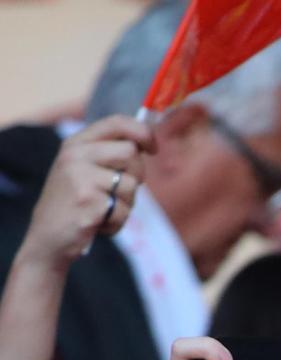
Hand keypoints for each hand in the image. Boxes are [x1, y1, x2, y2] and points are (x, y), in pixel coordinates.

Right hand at [20, 117, 153, 271]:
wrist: (48, 237)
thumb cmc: (74, 204)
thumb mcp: (84, 170)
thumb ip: (109, 154)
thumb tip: (145, 144)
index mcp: (76, 143)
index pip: (117, 122)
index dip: (142, 132)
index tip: (153, 148)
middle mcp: (75, 155)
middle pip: (131, 153)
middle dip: (137, 175)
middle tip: (118, 192)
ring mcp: (80, 177)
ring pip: (132, 185)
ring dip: (125, 204)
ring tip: (102, 209)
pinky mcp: (88, 201)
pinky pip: (124, 211)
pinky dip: (117, 222)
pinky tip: (97, 223)